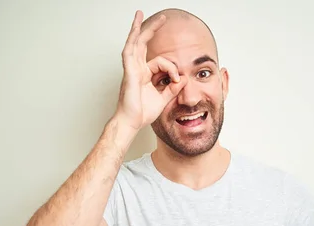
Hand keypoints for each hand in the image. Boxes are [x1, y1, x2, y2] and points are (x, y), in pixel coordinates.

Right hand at [114, 10, 186, 132]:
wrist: (132, 123)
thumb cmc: (142, 113)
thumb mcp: (164, 99)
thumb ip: (173, 88)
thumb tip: (184, 79)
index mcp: (145, 75)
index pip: (161, 62)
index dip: (173, 68)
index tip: (178, 80)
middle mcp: (137, 69)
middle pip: (143, 44)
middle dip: (152, 29)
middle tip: (162, 18)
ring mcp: (131, 70)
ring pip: (135, 43)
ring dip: (138, 28)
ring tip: (141, 14)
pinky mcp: (129, 72)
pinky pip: (129, 52)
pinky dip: (132, 39)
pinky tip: (135, 29)